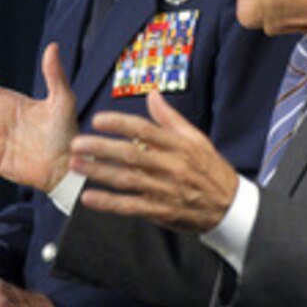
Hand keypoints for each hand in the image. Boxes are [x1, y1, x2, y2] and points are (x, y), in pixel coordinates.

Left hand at [69, 90, 238, 232]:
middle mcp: (171, 166)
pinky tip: (89, 198)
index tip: (98, 120)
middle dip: (101, 148)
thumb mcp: (196, 138)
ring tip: (76, 165)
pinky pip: (131, 207)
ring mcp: (166, 190)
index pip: (145, 130)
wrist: (229, 206)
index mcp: (179, 145)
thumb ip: (170, 118)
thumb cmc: (209, 168)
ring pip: (127, 180)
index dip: (120, 124)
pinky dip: (109, 204)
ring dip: (99, 173)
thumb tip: (152, 94)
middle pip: (131, 154)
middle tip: (77, 143)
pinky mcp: (161, 211)